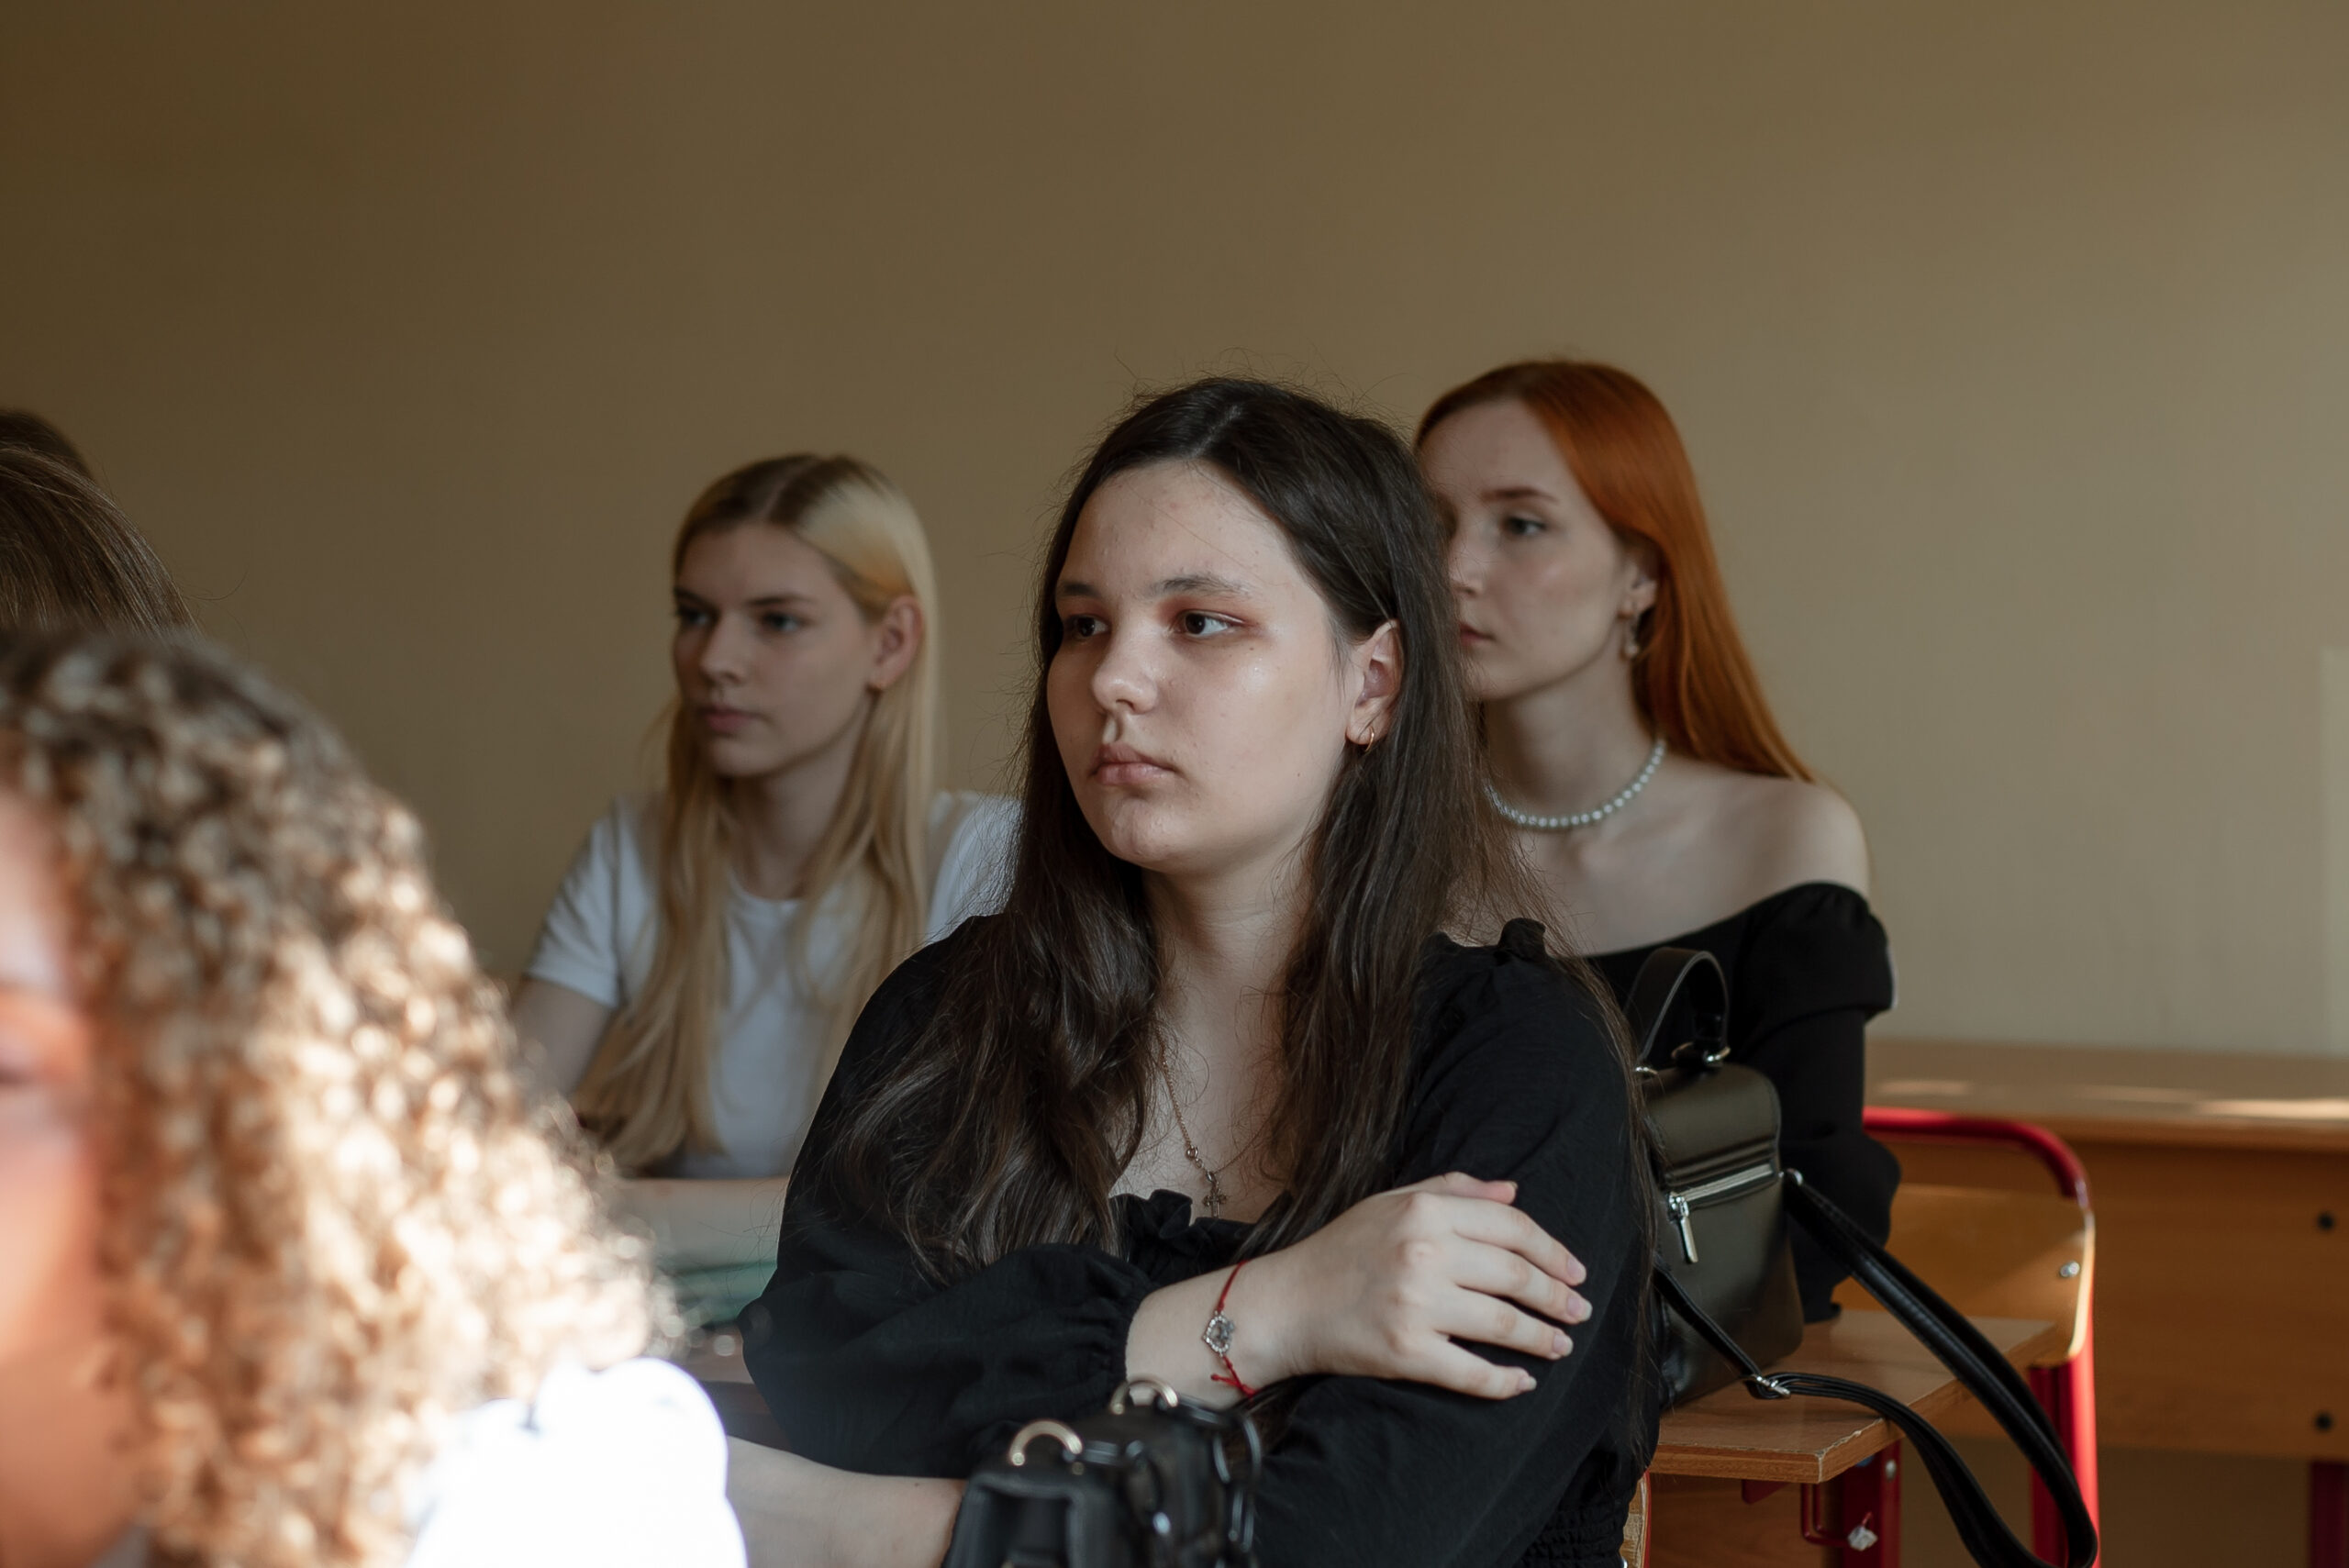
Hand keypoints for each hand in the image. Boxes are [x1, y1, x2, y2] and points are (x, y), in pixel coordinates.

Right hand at [1242, 1172, 1589, 1398]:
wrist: (1286, 1303)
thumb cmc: (1341, 1250)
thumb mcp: (1390, 1201)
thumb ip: (1453, 1190)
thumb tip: (1514, 1190)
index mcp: (1424, 1212)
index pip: (1511, 1226)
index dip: (1552, 1250)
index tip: (1575, 1271)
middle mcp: (1423, 1253)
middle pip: (1515, 1275)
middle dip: (1557, 1296)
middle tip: (1577, 1311)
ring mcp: (1415, 1305)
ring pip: (1502, 1324)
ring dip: (1541, 1338)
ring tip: (1560, 1345)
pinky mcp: (1405, 1352)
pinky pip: (1472, 1371)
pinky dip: (1504, 1381)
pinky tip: (1522, 1381)